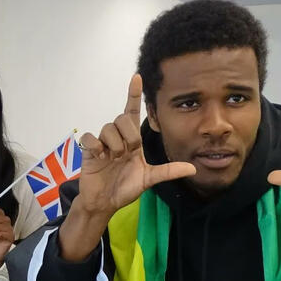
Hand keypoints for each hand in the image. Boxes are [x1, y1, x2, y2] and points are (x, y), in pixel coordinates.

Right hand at [75, 75, 195, 218]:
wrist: (104, 202)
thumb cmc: (124, 188)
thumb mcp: (149, 179)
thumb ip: (168, 172)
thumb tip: (193, 169)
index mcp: (132, 141)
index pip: (132, 112)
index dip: (133, 95)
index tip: (137, 77)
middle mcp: (117, 138)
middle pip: (122, 119)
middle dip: (129, 135)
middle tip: (128, 153)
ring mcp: (102, 143)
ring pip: (108, 127)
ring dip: (114, 144)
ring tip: (114, 158)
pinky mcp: (88, 150)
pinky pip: (90, 137)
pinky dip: (97, 146)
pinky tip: (101, 157)